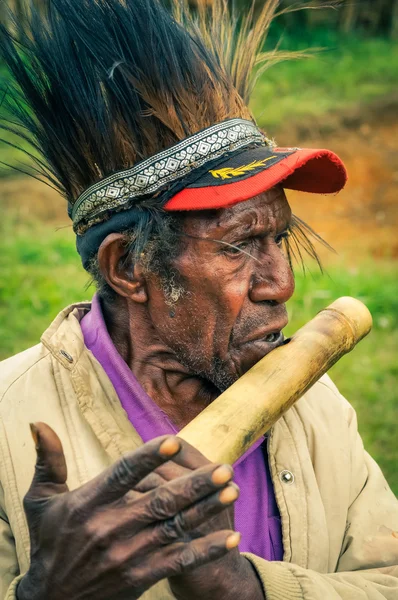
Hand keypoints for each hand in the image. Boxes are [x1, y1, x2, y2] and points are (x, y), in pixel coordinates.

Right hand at [17, 423, 240, 599]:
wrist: (51, 599)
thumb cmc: (48, 541)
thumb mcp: (41, 500)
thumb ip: (48, 460)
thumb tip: (39, 423)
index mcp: (89, 504)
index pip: (123, 475)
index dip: (148, 458)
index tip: (173, 441)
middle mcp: (110, 528)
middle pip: (159, 501)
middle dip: (194, 484)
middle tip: (224, 468)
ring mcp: (127, 555)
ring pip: (174, 528)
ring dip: (206, 510)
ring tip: (232, 491)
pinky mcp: (139, 577)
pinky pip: (178, 561)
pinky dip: (205, 551)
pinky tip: (230, 539)